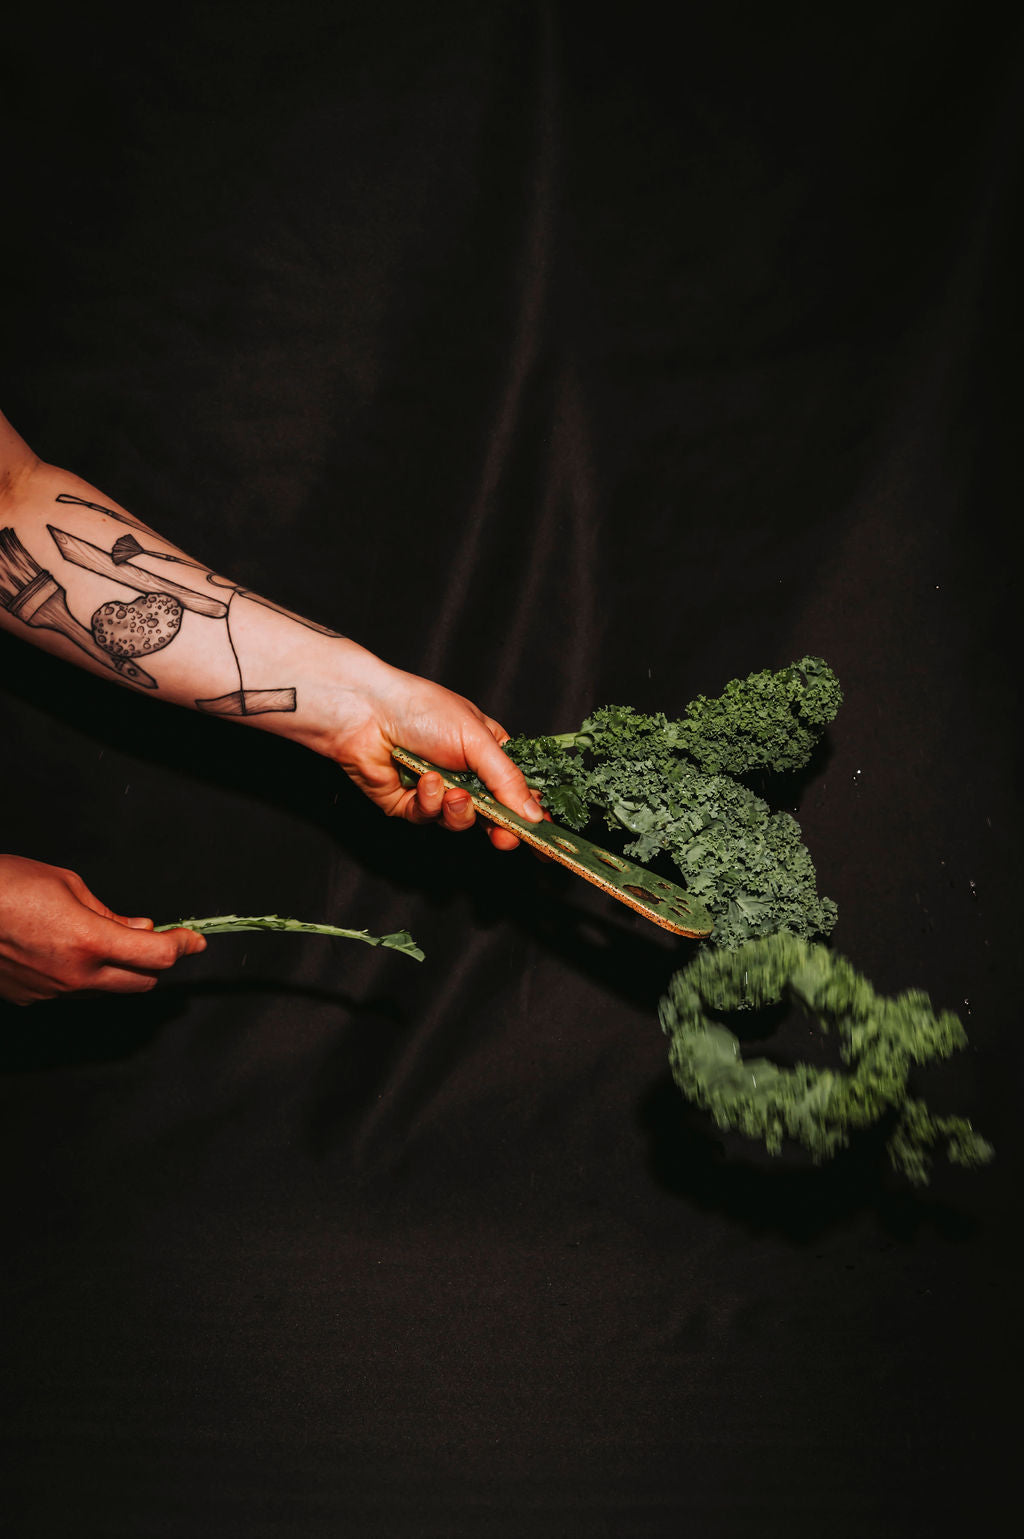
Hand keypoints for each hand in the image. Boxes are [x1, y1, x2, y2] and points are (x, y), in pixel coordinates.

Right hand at [0, 855, 205, 1005]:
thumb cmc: (4, 885)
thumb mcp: (67, 884)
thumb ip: (110, 914)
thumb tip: (140, 929)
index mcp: (87, 941)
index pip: (157, 956)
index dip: (184, 946)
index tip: (194, 940)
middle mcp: (73, 975)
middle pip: (141, 982)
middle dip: (155, 961)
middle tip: (154, 939)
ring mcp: (51, 992)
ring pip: (107, 990)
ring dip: (119, 970)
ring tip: (100, 938)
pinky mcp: (31, 999)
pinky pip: (73, 991)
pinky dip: (83, 974)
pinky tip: (64, 950)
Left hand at [319, 645, 543, 849]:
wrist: (364, 713)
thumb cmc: (421, 709)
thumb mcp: (477, 740)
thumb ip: (507, 780)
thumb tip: (533, 813)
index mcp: (489, 751)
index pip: (519, 788)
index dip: (531, 813)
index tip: (543, 834)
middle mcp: (465, 773)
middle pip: (493, 814)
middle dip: (500, 828)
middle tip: (506, 837)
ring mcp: (437, 791)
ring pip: (461, 821)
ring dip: (460, 811)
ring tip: (454, 793)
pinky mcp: (409, 805)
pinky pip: (429, 818)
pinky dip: (429, 802)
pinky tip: (423, 781)